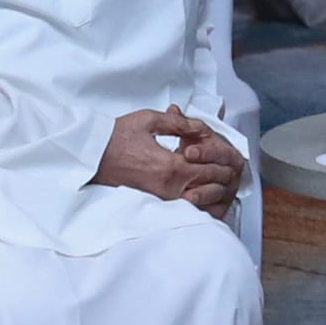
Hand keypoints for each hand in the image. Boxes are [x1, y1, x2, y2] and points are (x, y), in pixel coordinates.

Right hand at [95, 107, 242, 217]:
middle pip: (207, 187)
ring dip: (212, 189)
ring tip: (223, 180)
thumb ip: (180, 123)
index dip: (223, 163)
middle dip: (223, 177)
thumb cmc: (116, 136)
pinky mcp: (153, 201)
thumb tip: (202, 128)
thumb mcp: (149, 120)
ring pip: (197, 199)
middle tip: (235, 170)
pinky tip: (202, 190)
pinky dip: (197, 198)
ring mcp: (160, 198)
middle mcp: (168, 188)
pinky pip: (183, 204)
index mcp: (170, 167)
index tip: (233, 158)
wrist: (91, 155)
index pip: (209, 170)